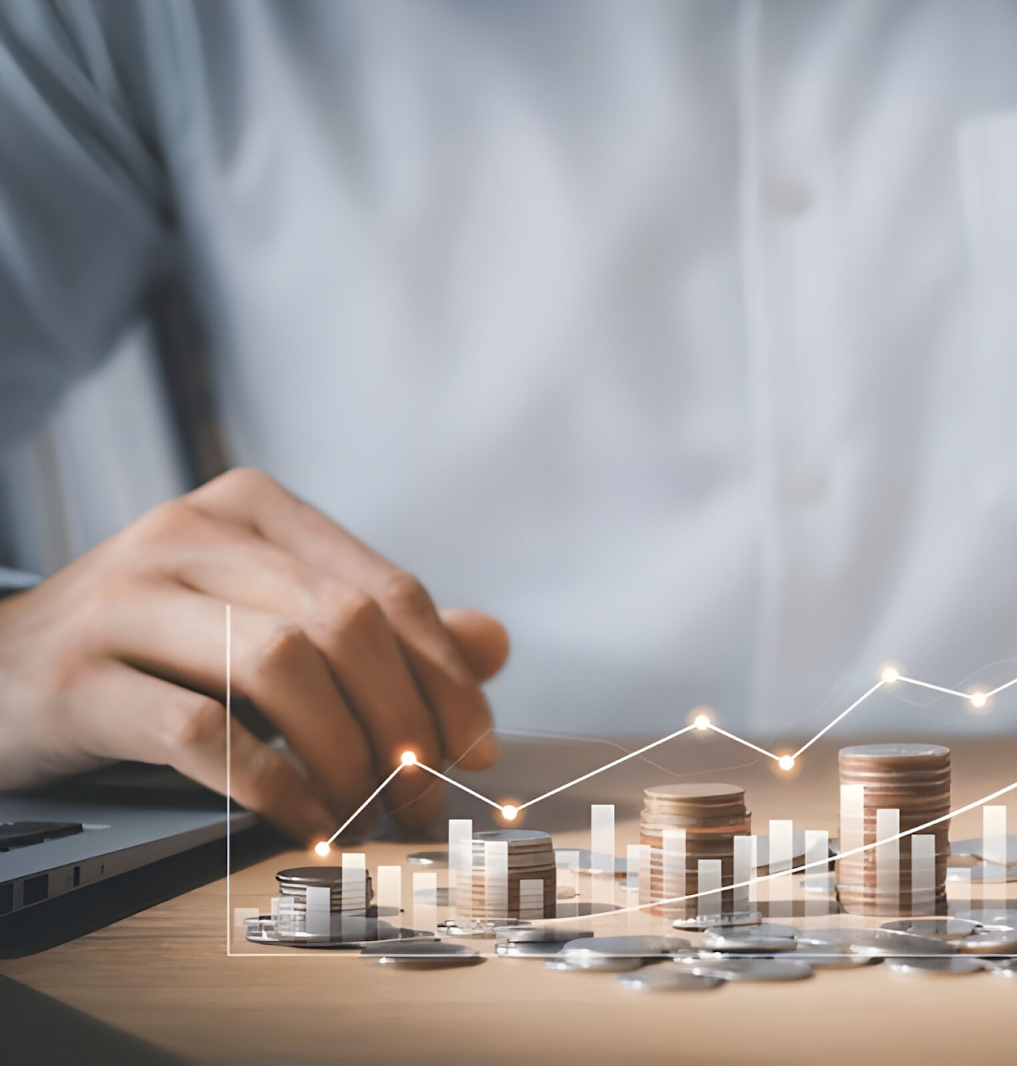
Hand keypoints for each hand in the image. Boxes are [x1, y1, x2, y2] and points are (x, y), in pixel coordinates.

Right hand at [0, 468, 508, 842]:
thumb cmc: (151, 647)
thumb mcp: (266, 616)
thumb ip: (379, 628)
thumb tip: (494, 643)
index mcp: (252, 509)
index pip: (386, 589)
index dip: (446, 676)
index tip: (478, 748)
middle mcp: (190, 532)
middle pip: (345, 625)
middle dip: (404, 723)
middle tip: (425, 796)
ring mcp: (126, 597)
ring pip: (282, 667)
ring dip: (344, 754)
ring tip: (366, 812)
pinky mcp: (78, 675)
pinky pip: (202, 732)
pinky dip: (270, 785)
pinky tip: (301, 819)